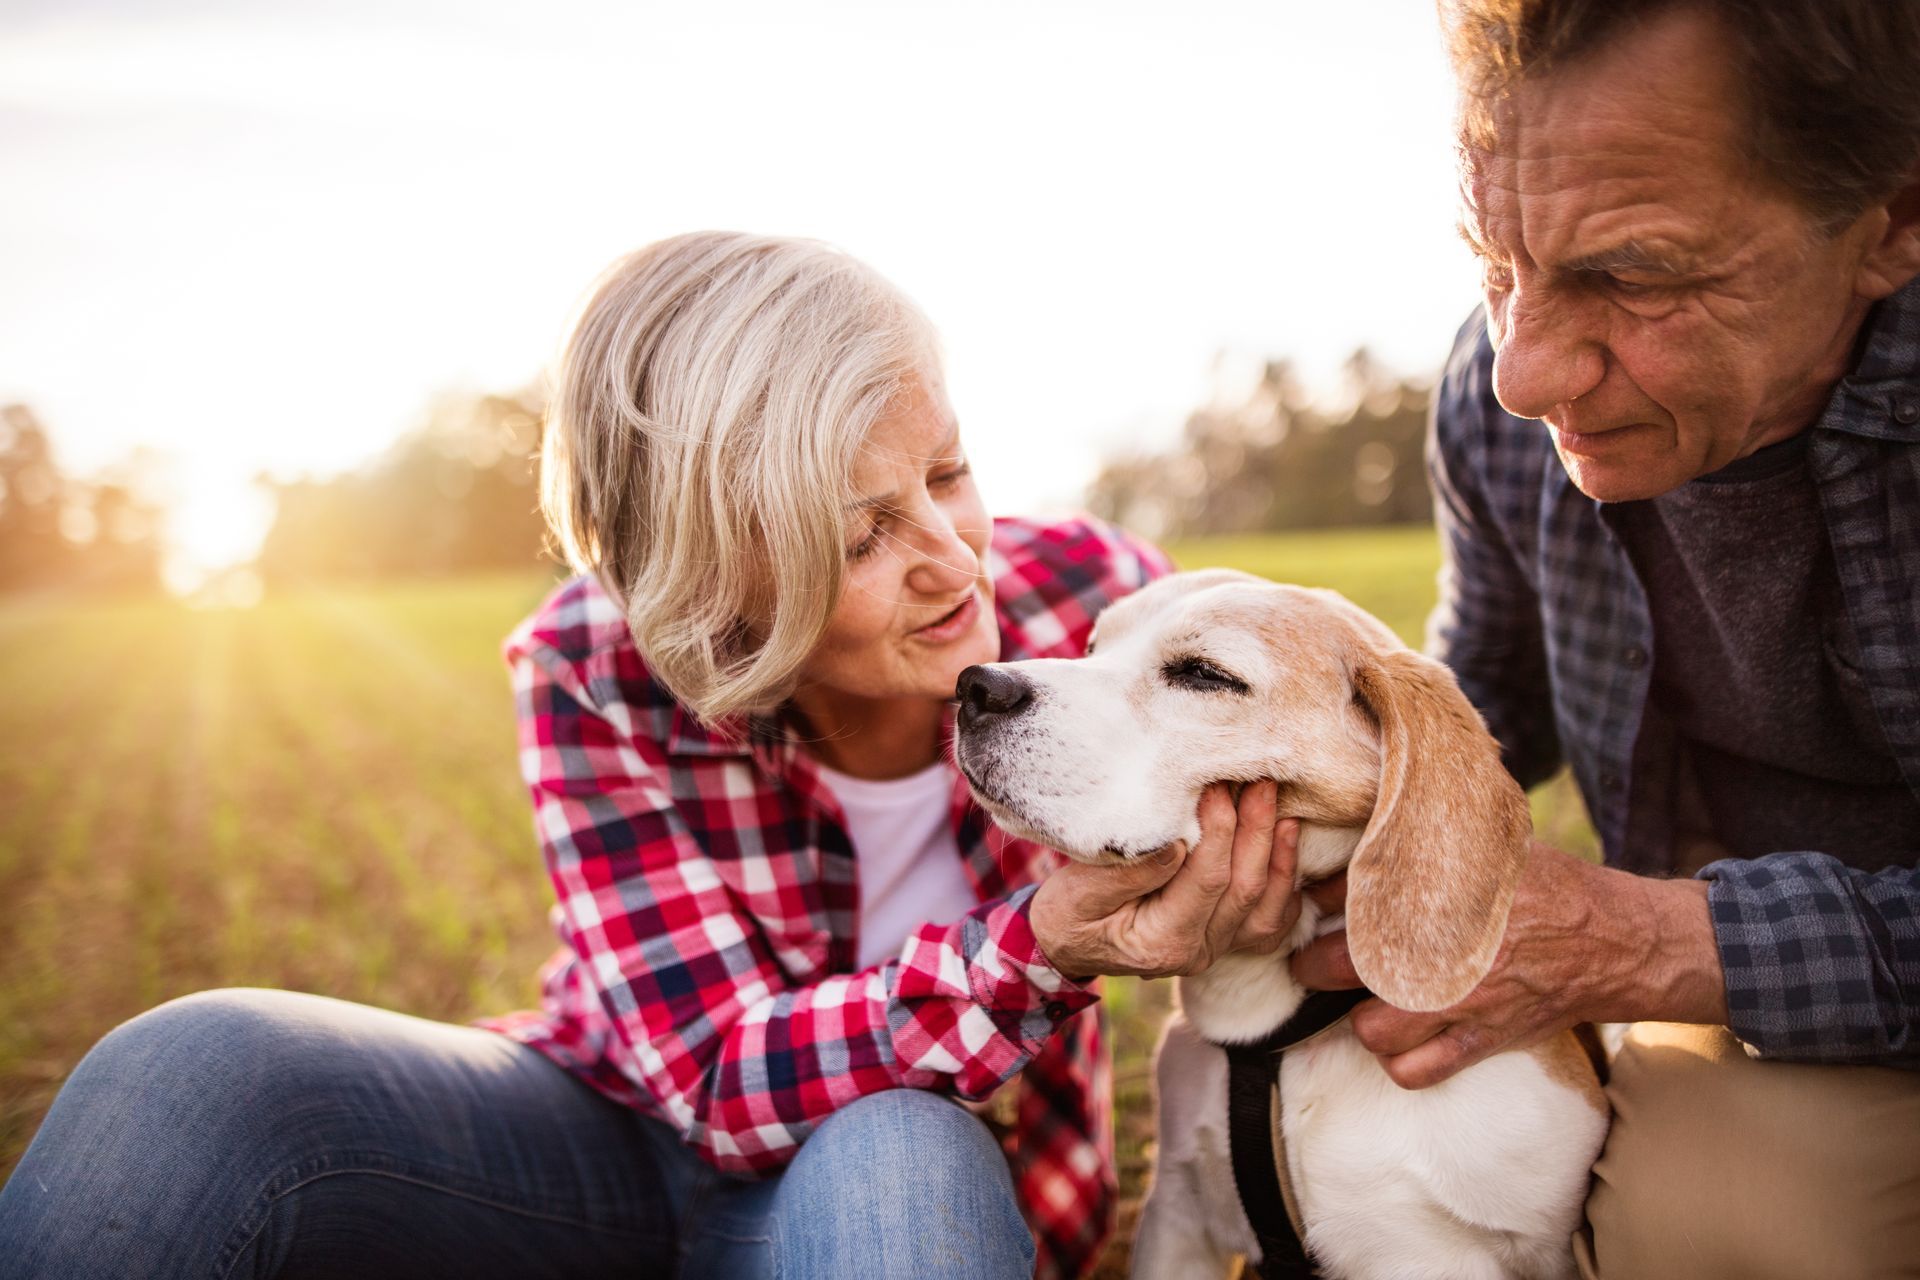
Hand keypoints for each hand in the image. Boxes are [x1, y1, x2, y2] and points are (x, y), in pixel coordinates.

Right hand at [1029, 781, 1305, 978]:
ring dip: (1278, 851)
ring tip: (1280, 805)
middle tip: (1259, 780)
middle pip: (1245, 888)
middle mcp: (1197, 952)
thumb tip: (1179, 842)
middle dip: (1256, 829)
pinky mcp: (1223, 938)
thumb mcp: (1080, 891)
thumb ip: (1131, 871)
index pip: (1208, 881)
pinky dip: (1284, 882)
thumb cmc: (1067, 914)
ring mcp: (1215, 948)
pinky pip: (1270, 919)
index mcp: (1163, 943)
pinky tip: (1287, 842)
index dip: (1219, 829)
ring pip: (1267, 904)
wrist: (1066, 945)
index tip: (1215, 785)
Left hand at [1290, 841, 1727, 1087]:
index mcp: (1439, 896)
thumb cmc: (1543, 885)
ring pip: (1372, 1031)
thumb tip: (1368, 827)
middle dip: (1316, 963)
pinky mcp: (1482, 1042)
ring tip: (1362, 1001)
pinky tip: (1400, 1041)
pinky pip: (1415, 1072)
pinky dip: (1399, 1063)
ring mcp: (1461, 1005)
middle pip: (1340, 967)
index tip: (1309, 901)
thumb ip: (1425, 841)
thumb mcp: (1485, 846)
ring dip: (1361, 1018)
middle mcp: (1442, 953)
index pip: (1347, 895)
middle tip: (1311, 959)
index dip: (1319, 899)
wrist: (1612, 939)